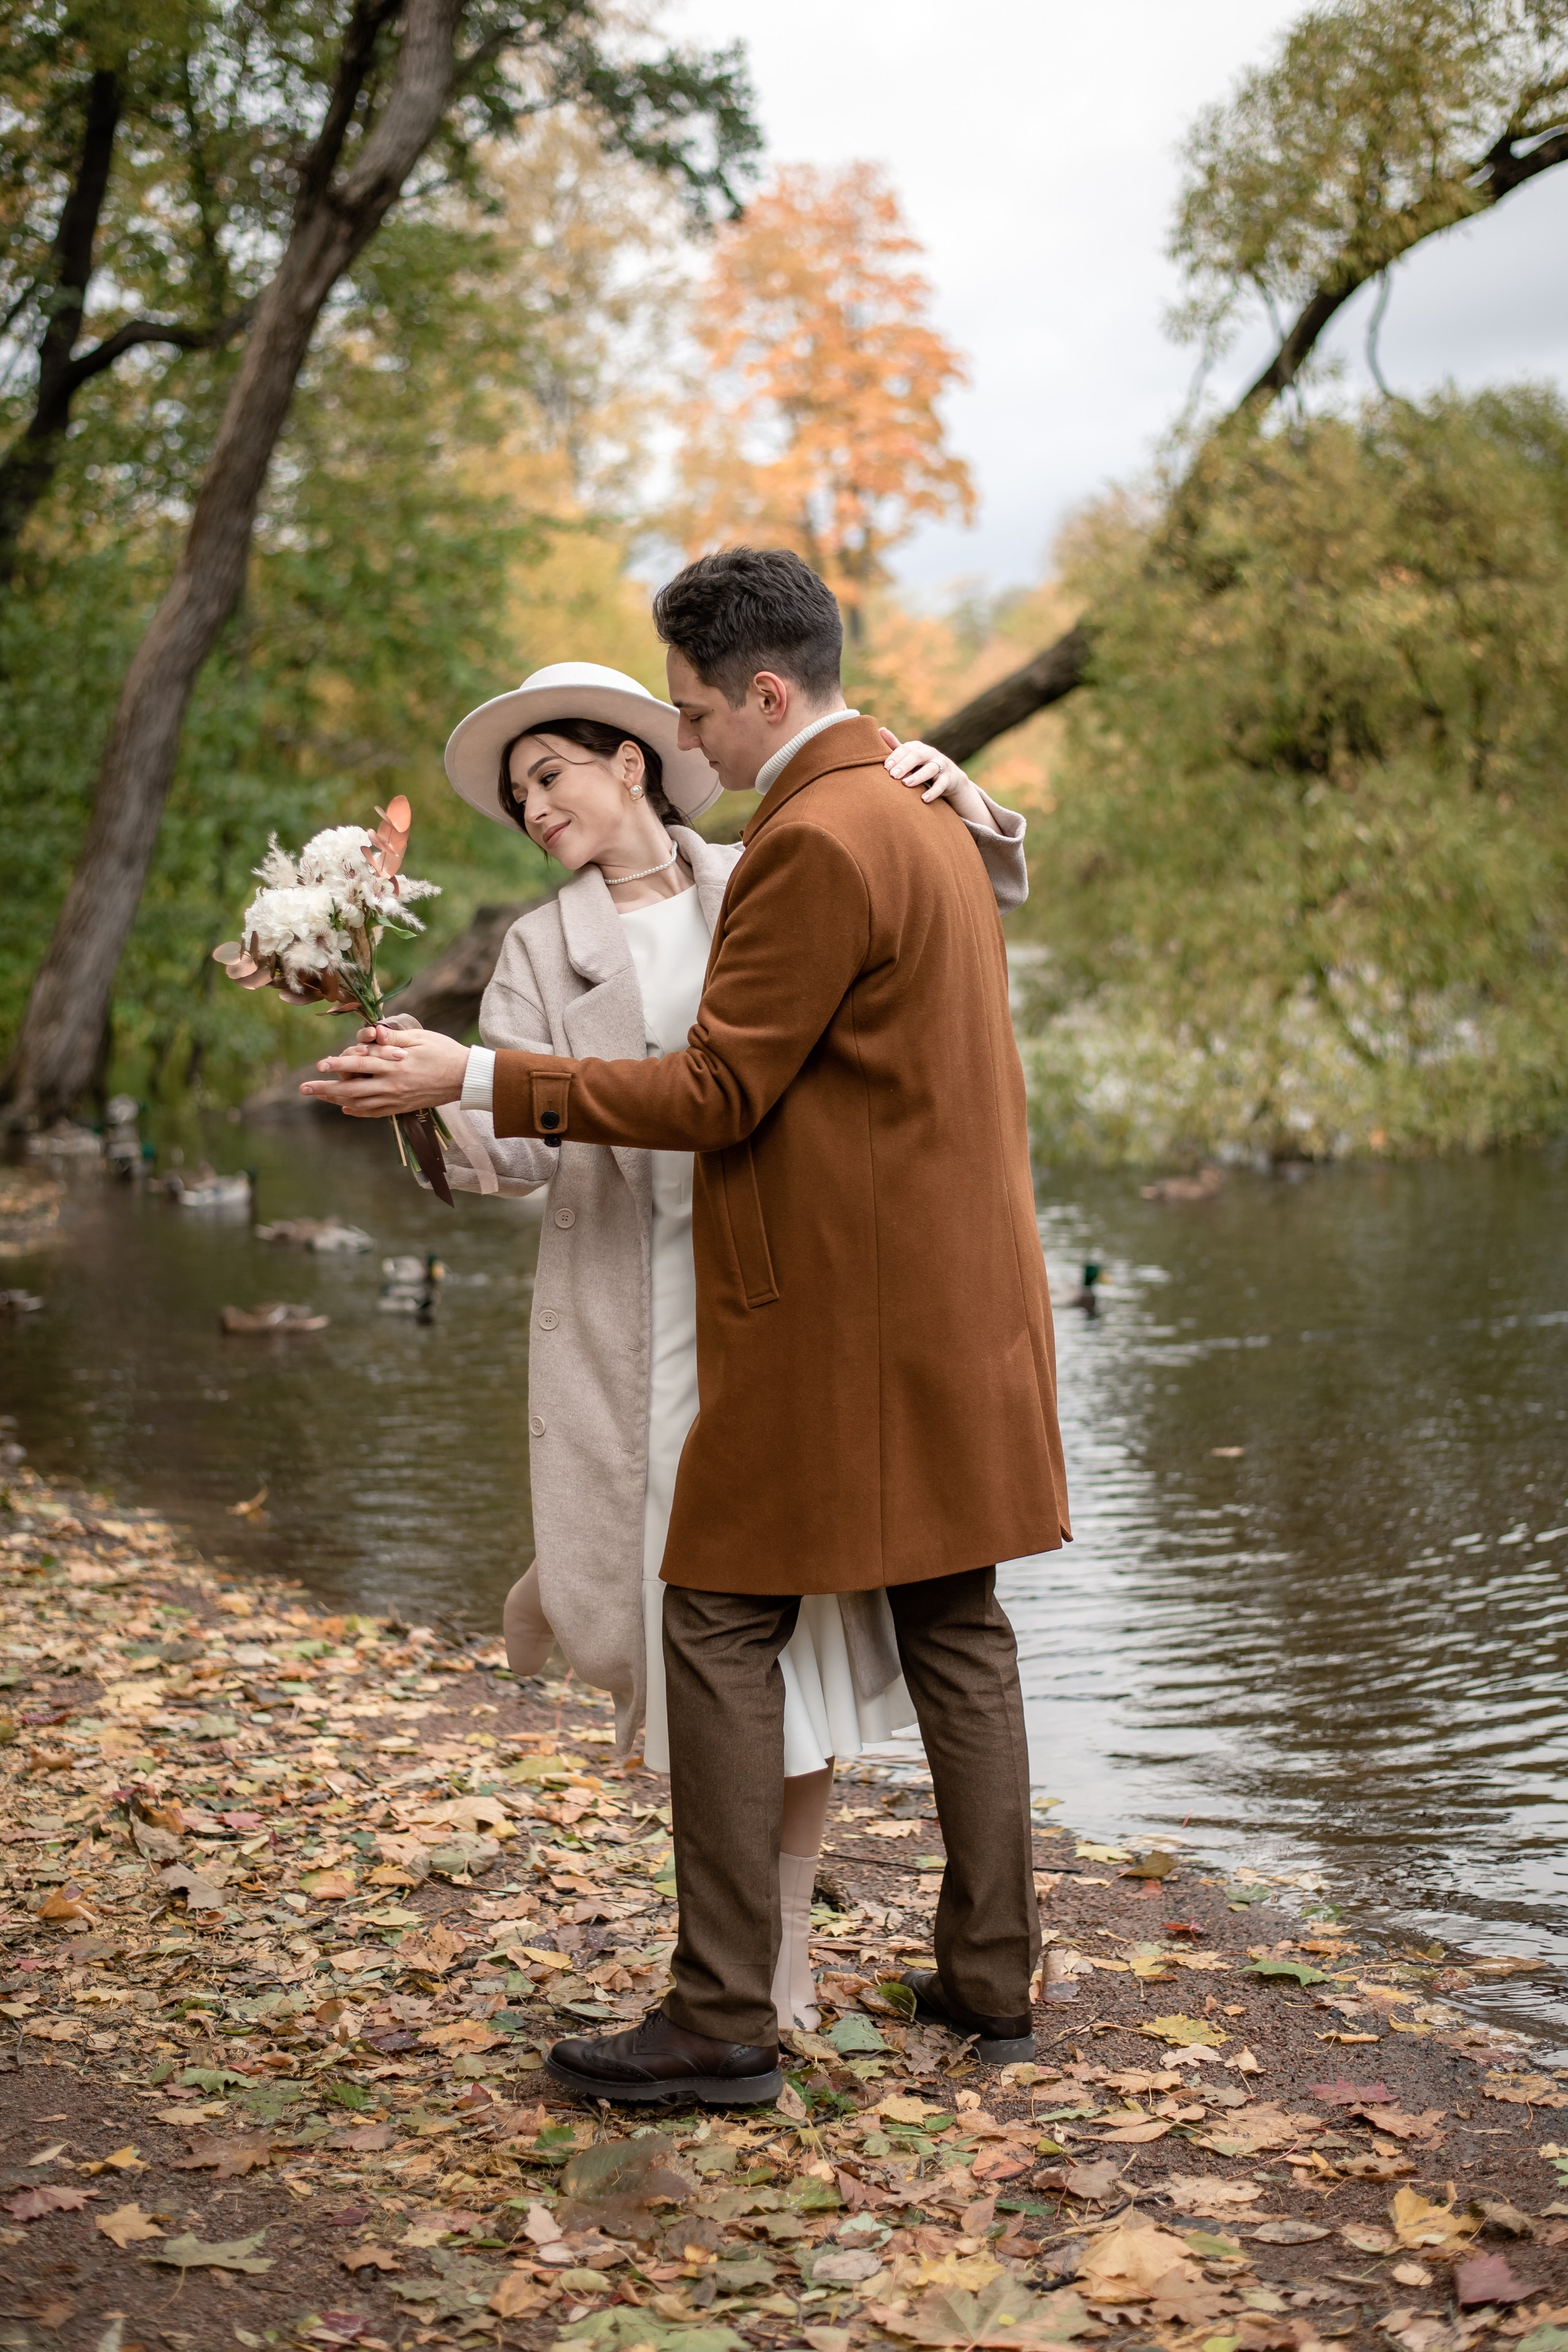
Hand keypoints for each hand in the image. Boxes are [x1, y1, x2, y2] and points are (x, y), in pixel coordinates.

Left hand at [300, 1022, 470, 1117]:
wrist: (465, 1078)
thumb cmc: (444, 1052)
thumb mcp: (419, 1038)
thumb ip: (392, 1038)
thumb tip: (371, 1034)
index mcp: (395, 1065)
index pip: (360, 1065)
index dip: (339, 1064)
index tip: (321, 1065)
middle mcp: (393, 1085)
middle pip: (353, 1089)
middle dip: (326, 1088)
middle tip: (304, 1088)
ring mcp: (397, 1099)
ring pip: (360, 1103)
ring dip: (336, 1100)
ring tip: (319, 1096)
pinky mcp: (403, 1107)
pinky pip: (376, 1113)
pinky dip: (358, 1112)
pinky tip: (345, 1109)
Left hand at [879, 727, 989, 826]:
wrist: (950, 778)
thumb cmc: (922, 766)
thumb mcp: (909, 756)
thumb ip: (895, 747)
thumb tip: (880, 730)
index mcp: (917, 747)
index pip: (905, 749)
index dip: (895, 757)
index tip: (885, 767)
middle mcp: (929, 753)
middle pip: (917, 756)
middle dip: (905, 765)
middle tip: (893, 775)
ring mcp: (940, 765)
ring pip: (930, 769)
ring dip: (918, 776)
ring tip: (906, 784)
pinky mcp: (948, 778)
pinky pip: (941, 785)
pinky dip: (933, 792)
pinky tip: (924, 799)